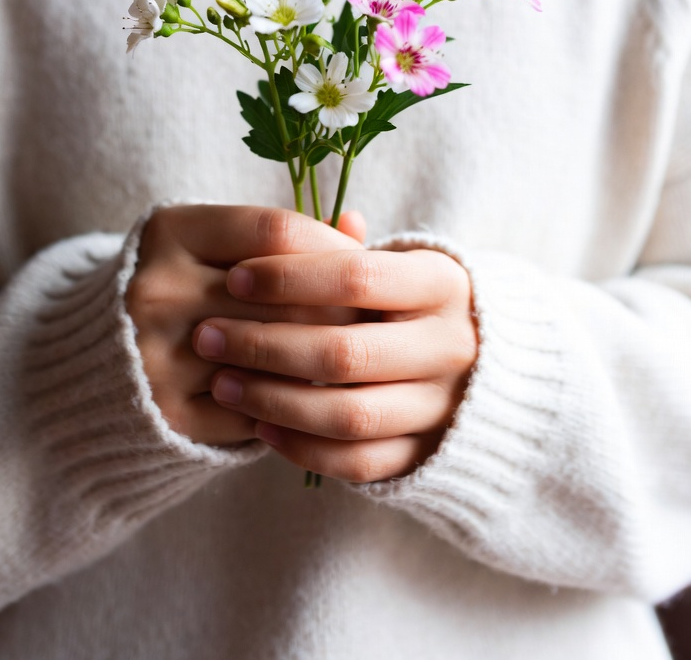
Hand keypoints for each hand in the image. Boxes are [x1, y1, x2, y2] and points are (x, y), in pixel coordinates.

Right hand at [126, 204, 365, 447]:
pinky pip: (260, 407)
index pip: (276, 233)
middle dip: (343, 308)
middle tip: (376, 317)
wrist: (103, 359)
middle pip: (283, 297)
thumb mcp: (218, 244)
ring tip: (354, 355)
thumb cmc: (185, 287)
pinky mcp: (169, 413)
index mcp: (170, 231)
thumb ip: (285, 238)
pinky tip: (313, 393)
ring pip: (277, 356)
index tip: (362, 264)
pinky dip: (294, 401)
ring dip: (325, 359)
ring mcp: (157, 354)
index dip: (332, 248)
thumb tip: (356, 225)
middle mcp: (157, 288)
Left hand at [192, 247, 477, 481]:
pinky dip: (303, 449)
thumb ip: (345, 250)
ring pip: (348, 415)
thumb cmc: (412, 301)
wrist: (483, 362)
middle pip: (346, 352)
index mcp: (442, 284)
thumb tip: (292, 228)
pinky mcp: (426, 455)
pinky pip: (358, 463)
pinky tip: (259, 428)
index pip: (358, 277)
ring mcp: (441, 406)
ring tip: (221, 383)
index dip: (289, 277)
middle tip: (207, 335)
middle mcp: (450, 346)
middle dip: (265, 345)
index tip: (234, 277)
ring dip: (274, 401)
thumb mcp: (396, 263)